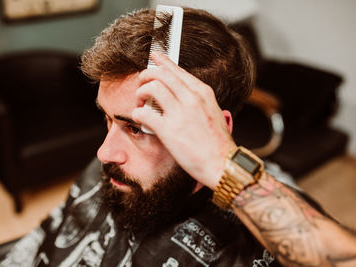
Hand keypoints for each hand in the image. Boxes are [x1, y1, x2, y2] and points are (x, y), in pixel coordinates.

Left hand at [132, 52, 236, 189]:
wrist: (223, 164)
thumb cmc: (217, 143)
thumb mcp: (213, 112)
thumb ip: (197, 101)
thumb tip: (180, 94)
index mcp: (202, 93)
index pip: (177, 70)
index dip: (162, 62)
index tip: (154, 57)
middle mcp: (192, 99)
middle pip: (161, 74)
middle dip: (146, 76)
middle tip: (141, 85)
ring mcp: (180, 114)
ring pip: (151, 88)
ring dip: (140, 94)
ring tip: (140, 104)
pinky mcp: (169, 131)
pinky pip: (144, 113)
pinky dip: (136, 114)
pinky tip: (139, 119)